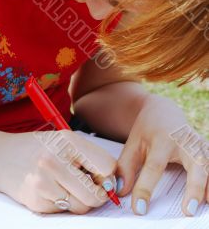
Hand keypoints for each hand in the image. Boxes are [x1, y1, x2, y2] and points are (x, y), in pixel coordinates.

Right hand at [0, 130, 116, 213]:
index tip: (101, 177)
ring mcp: (43, 182)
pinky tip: (51, 189)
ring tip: (68, 185)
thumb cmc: (40, 148)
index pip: (106, 167)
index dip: (108, 176)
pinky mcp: (36, 200)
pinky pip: (63, 211)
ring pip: (81, 207)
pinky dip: (62, 204)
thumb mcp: (64, 141)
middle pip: (95, 193)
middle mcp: (55, 160)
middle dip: (98, 195)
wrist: (1, 157)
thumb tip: (113, 185)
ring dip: (80, 201)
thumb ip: (89, 158)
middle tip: (90, 187)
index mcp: (67, 141)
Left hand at [115, 94, 208, 215]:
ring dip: (207, 186)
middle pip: (194, 164)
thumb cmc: (147, 130)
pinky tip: (208, 198)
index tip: (139, 209)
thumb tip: (121, 191)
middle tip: (188, 211)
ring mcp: (198, 145)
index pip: (154, 166)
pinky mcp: (206, 150)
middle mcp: (184, 141)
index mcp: (162, 139)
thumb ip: (126, 167)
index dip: (146, 188)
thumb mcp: (132, 144)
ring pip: (208, 165)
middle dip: (193, 187)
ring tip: (203, 207)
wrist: (162, 111)